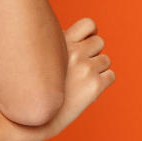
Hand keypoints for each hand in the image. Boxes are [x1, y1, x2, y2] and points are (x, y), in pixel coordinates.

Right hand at [37, 18, 114, 140]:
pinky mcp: (94, 86)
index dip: (89, 33)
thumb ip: (57, 45)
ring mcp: (85, 69)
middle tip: (78, 67)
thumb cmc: (33, 86)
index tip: (84, 42)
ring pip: (105, 60)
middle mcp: (73, 52)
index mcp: (60, 41)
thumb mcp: (39, 56)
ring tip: (79, 80)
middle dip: (92, 53)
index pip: (89, 24)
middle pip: (99, 42)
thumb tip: (78, 38)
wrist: (31, 117)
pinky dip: (102, 82)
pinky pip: (110, 76)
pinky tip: (86, 89)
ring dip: (97, 68)